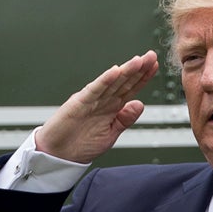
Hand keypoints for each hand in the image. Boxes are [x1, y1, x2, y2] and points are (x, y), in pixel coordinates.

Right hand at [36, 51, 158, 163]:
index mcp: (111, 107)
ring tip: (138, 61)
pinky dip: (104, 81)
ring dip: (125, 72)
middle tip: (151, 56)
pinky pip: (94, 90)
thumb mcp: (110, 135)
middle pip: (123, 82)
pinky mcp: (79, 103)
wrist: (58, 155)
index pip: (130, 89)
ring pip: (111, 83)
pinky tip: (114, 72)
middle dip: (138, 69)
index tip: (154, 66)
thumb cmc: (80, 145)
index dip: (143, 78)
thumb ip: (124, 120)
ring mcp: (91, 100)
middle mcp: (103, 100)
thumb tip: (140, 104)